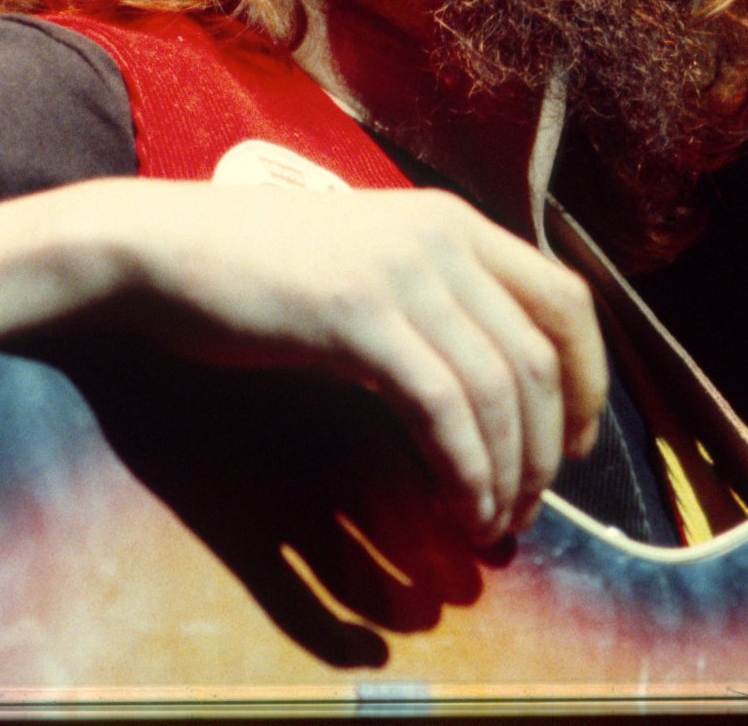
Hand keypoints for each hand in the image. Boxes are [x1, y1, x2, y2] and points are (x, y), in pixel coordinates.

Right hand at [92, 181, 607, 544]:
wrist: (157, 247)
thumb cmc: (249, 268)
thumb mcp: (362, 266)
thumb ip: (425, 303)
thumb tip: (480, 390)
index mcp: (452, 222)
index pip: (566, 298)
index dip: (590, 380)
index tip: (576, 446)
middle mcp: (443, 237)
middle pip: (543, 355)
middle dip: (550, 447)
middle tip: (527, 509)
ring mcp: (403, 272)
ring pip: (501, 390)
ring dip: (508, 473)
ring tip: (490, 526)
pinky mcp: (360, 316)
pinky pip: (444, 409)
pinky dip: (465, 470)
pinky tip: (456, 510)